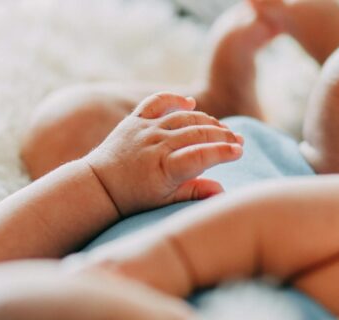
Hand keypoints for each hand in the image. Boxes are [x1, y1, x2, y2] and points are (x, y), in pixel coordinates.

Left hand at [84, 92, 243, 215]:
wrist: (99, 186)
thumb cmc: (134, 198)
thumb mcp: (165, 201)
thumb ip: (194, 192)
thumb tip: (222, 190)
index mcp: (164, 168)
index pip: (201, 154)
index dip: (223, 152)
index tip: (239, 152)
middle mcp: (156, 144)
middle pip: (197, 133)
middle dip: (222, 135)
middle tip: (239, 140)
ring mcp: (145, 129)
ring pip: (183, 117)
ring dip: (207, 120)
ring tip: (223, 128)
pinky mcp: (135, 120)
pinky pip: (157, 102)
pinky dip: (175, 99)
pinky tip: (191, 103)